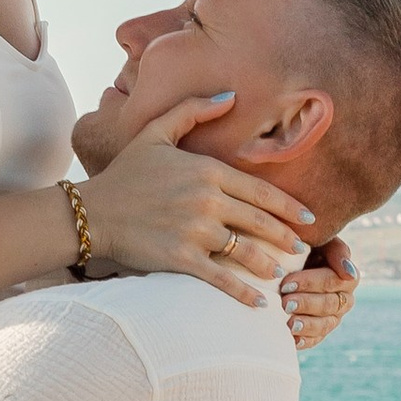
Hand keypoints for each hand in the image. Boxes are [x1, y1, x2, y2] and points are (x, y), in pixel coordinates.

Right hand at [78, 94, 314, 303]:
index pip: (260, 190)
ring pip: (245, 251)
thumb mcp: (157, 131)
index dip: (288, 206)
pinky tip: (257, 303)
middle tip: (301, 249)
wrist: (92, 211)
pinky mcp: (180, 258)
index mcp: (207, 170)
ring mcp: (195, 230)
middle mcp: (207, 200)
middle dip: (284, 237)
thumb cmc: (125, 173)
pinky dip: (241, 293)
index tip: (308, 218)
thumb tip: (231, 96)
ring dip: (267, 265)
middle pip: (259, 221)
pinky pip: (220, 278)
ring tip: (280, 274)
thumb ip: (194, 111)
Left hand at [285, 239, 358, 350]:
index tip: (286, 284)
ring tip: (290, 324)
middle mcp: (344, 299)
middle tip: (285, 304)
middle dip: (306, 304)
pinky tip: (293, 340)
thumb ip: (335, 251)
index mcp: (347, 276)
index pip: (333, 281)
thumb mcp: (319, 242)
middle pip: (329, 304)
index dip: (310, 283)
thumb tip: (348, 272)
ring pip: (325, 324)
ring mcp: (333, 317)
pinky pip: (316, 340)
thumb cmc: (304, 249)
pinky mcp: (320, 332)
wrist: (287, 267)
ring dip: (307, 325)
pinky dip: (305, 340)